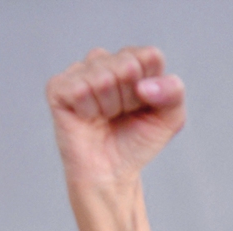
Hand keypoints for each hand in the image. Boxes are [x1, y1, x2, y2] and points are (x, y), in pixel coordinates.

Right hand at [46, 47, 184, 188]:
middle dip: (132, 98)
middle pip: (128, 64)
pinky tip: (88, 118)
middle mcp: (105, 62)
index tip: (146, 106)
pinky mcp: (58, 86)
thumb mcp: (169, 119)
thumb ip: (174, 93)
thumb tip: (144, 85)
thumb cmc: (137, 142)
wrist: (112, 172)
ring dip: (111, 106)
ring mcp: (80, 72)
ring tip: (106, 118)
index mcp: (134, 63)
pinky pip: (80, 89)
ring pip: (103, 76)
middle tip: (124, 114)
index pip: (150, 57)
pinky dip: (89, 110)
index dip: (153, 87)